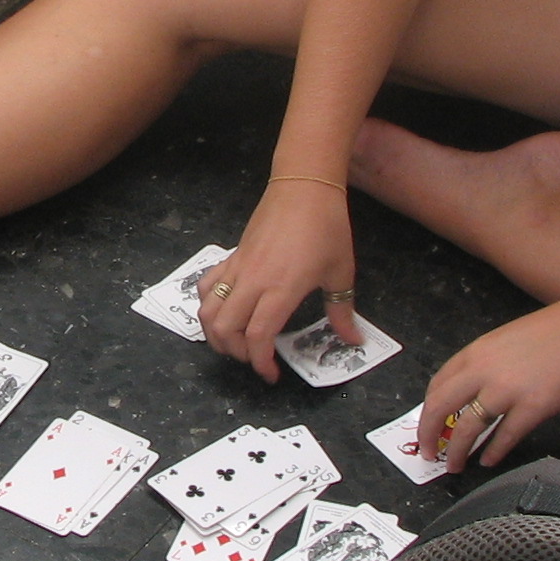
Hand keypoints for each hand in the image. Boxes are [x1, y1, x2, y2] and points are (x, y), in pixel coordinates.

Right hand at [201, 178, 357, 380]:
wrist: (304, 186)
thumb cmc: (327, 227)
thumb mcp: (340, 271)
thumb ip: (342, 310)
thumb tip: (352, 340)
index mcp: (281, 289)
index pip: (257, 337)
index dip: (260, 363)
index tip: (271, 374)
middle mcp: (253, 281)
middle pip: (225, 329)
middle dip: (237, 353)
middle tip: (256, 358)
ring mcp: (238, 267)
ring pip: (208, 309)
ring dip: (215, 333)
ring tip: (234, 342)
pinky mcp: (231, 256)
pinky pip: (206, 285)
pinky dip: (207, 304)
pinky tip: (222, 311)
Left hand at [417, 297, 559, 477]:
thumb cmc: (556, 330)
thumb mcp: (507, 338)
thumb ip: (485, 363)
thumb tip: (472, 391)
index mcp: (476, 351)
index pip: (438, 384)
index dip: (428, 409)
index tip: (428, 423)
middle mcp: (484, 370)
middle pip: (441, 408)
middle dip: (429, 434)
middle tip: (428, 451)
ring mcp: (508, 390)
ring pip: (468, 428)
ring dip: (457, 451)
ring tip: (454, 466)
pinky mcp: (534, 408)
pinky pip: (504, 437)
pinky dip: (493, 453)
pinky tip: (488, 461)